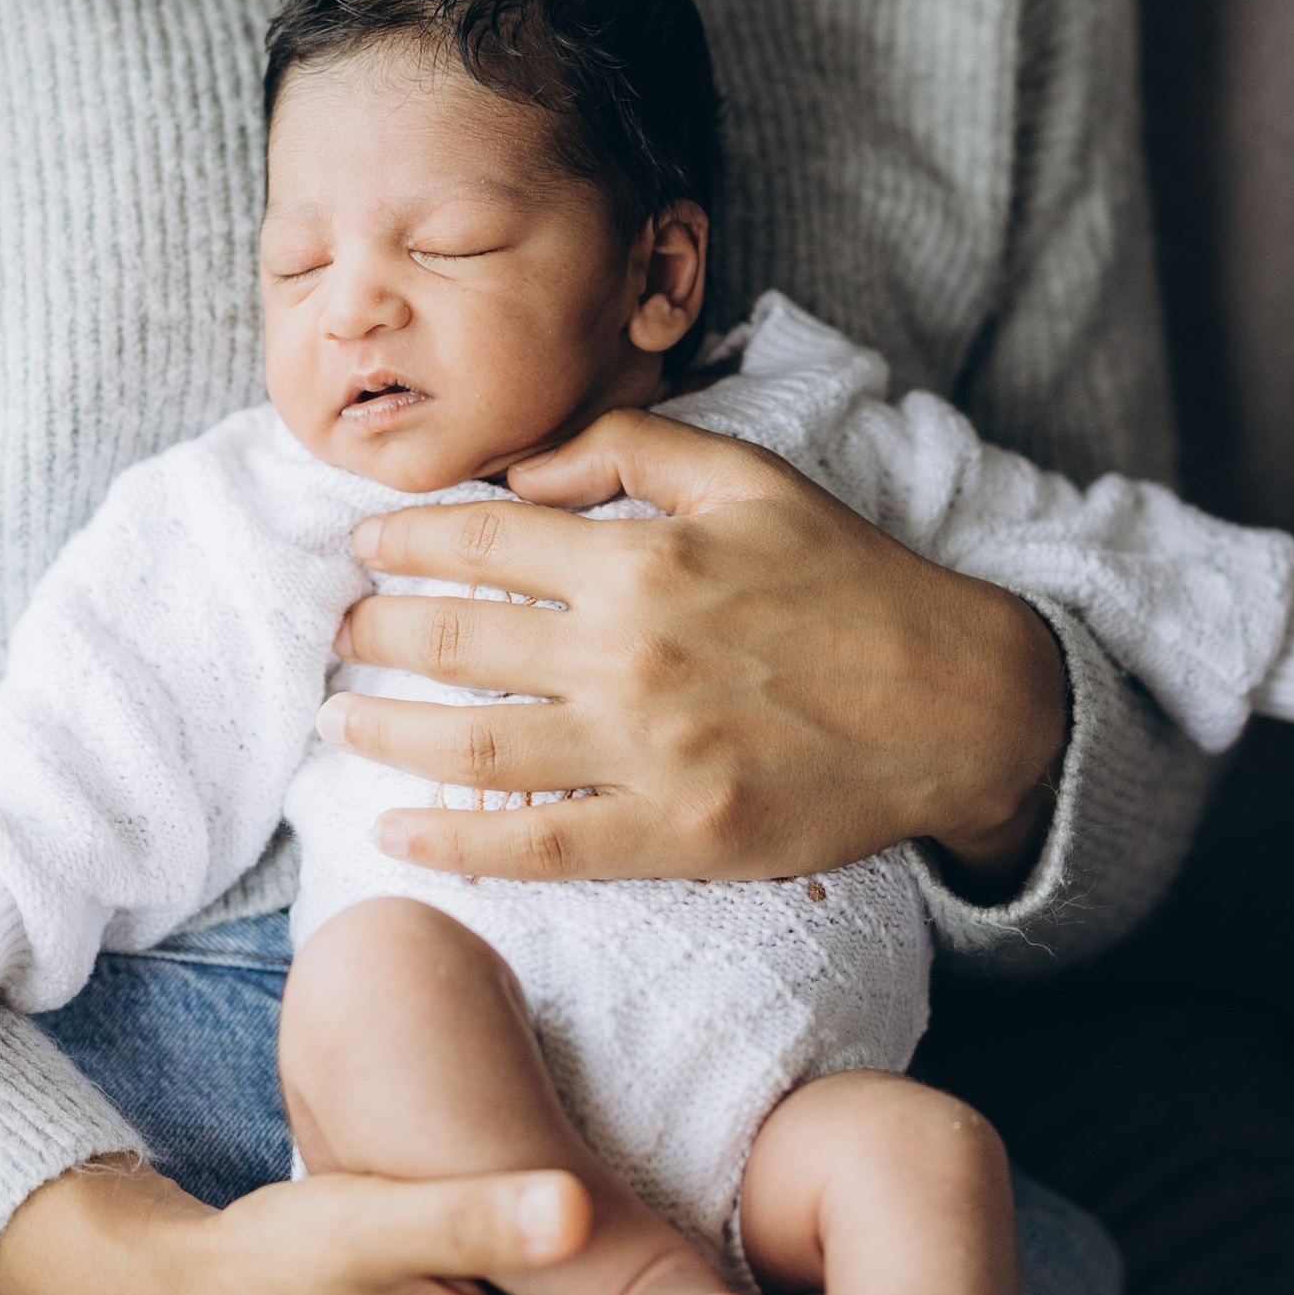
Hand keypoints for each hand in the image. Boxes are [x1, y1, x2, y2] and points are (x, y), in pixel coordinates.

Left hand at [324, 411, 1067, 891]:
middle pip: (457, 640)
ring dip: (386, 732)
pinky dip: (457, 844)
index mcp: (642, 558)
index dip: (404, 541)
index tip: (362, 546)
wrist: (957, 704)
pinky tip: (398, 834)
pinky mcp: (672, 834)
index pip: (480, 540)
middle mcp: (630, 653)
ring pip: (476, 743)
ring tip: (336, 721)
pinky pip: (538, 845)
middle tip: (336, 632)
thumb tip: (521, 469)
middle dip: (375, 632)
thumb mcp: (748, 476)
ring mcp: (646, 751)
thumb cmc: (851, 582)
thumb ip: (627, 450)